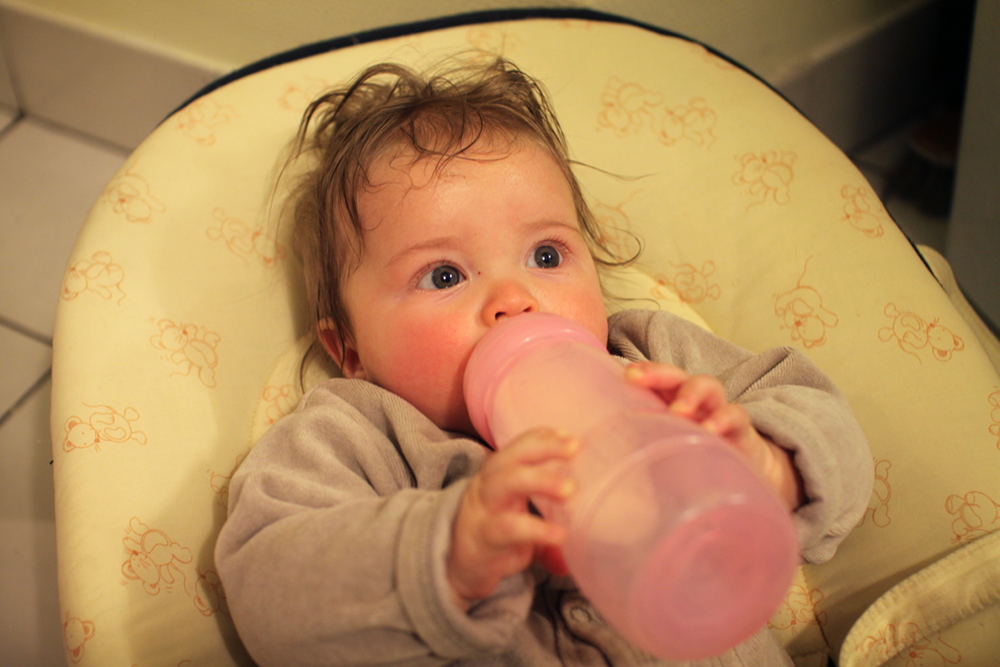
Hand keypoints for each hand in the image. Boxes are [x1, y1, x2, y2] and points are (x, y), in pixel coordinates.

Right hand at [447, 428, 576, 609]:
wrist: (456, 567)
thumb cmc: (495, 537)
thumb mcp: (522, 518)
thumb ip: (550, 517)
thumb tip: (591, 523)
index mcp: (498, 476)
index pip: (517, 447)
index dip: (541, 438)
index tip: (569, 437)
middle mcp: (488, 486)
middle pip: (510, 457)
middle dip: (542, 449)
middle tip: (573, 449)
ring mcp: (483, 509)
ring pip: (506, 483)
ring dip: (540, 480)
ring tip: (570, 490)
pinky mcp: (484, 537)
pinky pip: (508, 528)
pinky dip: (536, 529)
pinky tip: (560, 534)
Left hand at [625, 362, 804, 510]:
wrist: (741, 475)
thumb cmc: (692, 461)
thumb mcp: (663, 457)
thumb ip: (638, 455)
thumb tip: (600, 473)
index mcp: (669, 404)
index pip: (654, 381)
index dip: (641, 372)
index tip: (625, 375)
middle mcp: (692, 401)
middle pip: (676, 376)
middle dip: (657, 373)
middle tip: (638, 378)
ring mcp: (717, 411)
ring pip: (707, 386)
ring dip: (690, 394)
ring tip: (678, 411)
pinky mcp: (741, 429)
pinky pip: (735, 415)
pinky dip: (723, 418)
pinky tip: (711, 429)